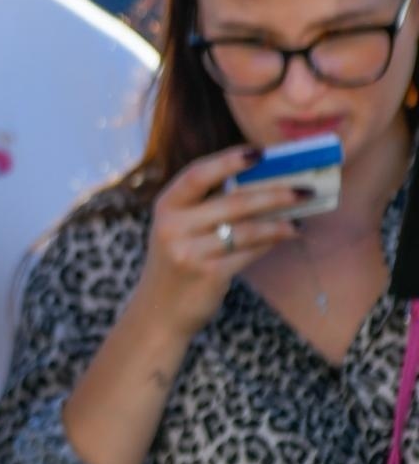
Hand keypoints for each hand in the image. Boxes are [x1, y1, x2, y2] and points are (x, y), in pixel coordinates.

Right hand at [136, 144, 302, 337]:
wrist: (158, 311)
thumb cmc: (177, 262)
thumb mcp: (179, 229)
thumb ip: (208, 206)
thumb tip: (265, 183)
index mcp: (165, 206)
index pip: (197, 175)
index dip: (229, 160)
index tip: (261, 153)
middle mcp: (172, 227)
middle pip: (233, 201)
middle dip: (274, 192)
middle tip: (304, 188)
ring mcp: (189, 251)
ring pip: (247, 228)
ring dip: (280, 220)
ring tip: (301, 215)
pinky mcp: (207, 274)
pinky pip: (249, 252)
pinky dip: (272, 241)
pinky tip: (288, 235)